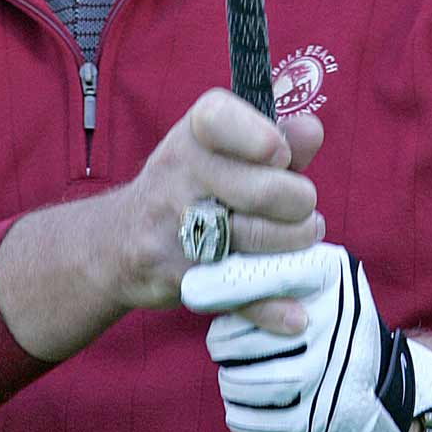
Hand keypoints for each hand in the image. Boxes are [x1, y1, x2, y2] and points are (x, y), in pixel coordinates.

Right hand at [115, 89, 322, 315]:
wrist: (118, 242)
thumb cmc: (194, 184)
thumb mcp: (227, 151)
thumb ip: (279, 139)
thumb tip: (312, 130)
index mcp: (194, 134)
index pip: (221, 119)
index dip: (261, 138)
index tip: (278, 154)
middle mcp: (178, 175)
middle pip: (266, 191)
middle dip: (300, 203)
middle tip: (300, 207)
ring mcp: (176, 229)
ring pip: (261, 241)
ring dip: (295, 245)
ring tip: (295, 239)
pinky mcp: (182, 278)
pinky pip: (242, 293)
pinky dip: (273, 306)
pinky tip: (293, 312)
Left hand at [182, 243, 431, 431]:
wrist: (371, 386)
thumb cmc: (325, 319)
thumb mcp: (315, 276)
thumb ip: (269, 264)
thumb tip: (198, 275)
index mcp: (332, 276)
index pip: (268, 278)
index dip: (224, 286)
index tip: (190, 291)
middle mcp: (337, 323)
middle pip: (246, 336)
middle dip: (221, 342)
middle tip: (220, 342)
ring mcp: (329, 375)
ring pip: (246, 382)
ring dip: (229, 380)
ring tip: (231, 372)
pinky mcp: (320, 420)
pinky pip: (255, 420)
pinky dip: (239, 413)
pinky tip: (240, 403)